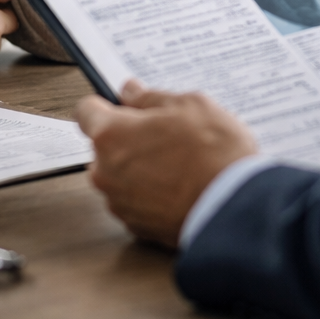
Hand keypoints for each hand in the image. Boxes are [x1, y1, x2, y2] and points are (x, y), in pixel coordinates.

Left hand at [76, 80, 257, 247]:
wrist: (234, 207)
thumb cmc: (214, 155)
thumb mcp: (190, 105)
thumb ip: (152, 97)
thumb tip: (132, 92)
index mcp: (111, 135)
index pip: (85, 111)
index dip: (105, 105)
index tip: (121, 106)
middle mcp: (105, 171)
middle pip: (105, 146)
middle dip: (128, 139)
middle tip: (164, 134)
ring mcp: (119, 202)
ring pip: (120, 175)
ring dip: (140, 167)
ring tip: (179, 163)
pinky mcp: (136, 226)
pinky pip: (135, 200)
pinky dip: (151, 193)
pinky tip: (179, 186)